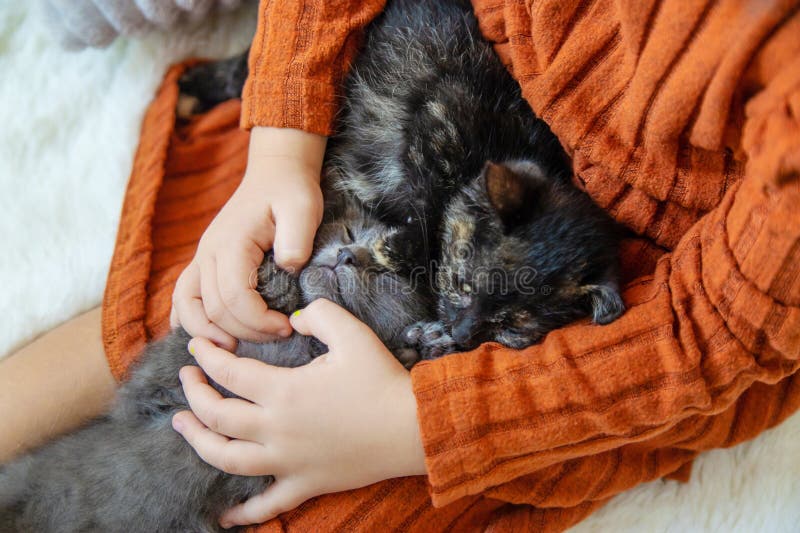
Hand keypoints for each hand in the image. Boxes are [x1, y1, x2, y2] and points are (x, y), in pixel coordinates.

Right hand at [171, 127, 325, 348]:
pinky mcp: (204, 263)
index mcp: (231, 243)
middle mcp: (208, 252)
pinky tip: (206, 338)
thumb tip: (288, 268)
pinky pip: (182, 298)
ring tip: (237, 347)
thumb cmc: (291, 192)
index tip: (287, 326)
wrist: (275, 174)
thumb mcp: (303, 208)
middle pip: (213, 310)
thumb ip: (296, 238)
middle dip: (245, 332)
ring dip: (209, 333)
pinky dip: (189, 321)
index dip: (259, 321)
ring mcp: (201, 258)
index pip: (234, 298)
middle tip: (278, 336)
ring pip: (187, 307)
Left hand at [172, 299, 426, 527]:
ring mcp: (288, 462)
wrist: (412, 427)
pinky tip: (223, 515)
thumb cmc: (382, 380)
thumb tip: (292, 320)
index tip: (196, 345)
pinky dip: (242, 513)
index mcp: (285, 391)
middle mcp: (277, 430)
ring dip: (198, 442)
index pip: (228, 373)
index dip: (206, 356)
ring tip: (183, 426)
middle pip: (217, 416)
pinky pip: (267, 504)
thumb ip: (318, 315)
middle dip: (193, 395)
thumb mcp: (352, 334)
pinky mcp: (305, 483)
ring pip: (226, 459)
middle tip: (186, 379)